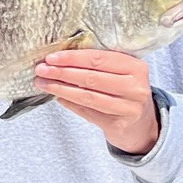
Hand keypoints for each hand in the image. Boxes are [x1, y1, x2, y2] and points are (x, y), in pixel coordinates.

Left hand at [34, 48, 161, 155]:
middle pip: (91, 77)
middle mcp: (135, 86)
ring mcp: (128, 107)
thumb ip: (99, 64)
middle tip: (41, 70)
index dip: (72, 58)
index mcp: (136, 66)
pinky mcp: (118, 124)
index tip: (51, 57)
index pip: (98, 58)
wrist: (141, 124)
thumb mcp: (122, 73)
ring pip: (87, 96)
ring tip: (43, 83)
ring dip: (61, 89)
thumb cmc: (125, 91)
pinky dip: (70, 103)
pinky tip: (57, 97)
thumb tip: (60, 58)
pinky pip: (87, 112)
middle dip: (62, 72)